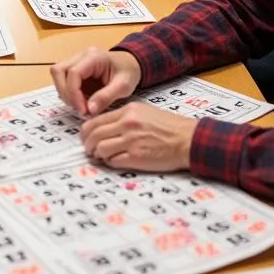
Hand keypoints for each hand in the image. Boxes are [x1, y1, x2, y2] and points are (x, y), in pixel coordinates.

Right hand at [50, 45, 141, 115]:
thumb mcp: (123, 86)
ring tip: (81, 105)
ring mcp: (76, 60)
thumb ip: (106, 97)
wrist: (131, 64)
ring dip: (65, 93)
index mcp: (93, 57)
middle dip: (65, 93)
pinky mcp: (75, 68)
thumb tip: (89, 110)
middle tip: (79, 108)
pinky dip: (69, 92)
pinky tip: (82, 100)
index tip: (83, 110)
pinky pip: (63, 79)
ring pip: (58, 74)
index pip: (73, 73)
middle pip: (58, 71)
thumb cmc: (129, 72)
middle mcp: (80, 55)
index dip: (74, 93)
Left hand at [79, 103, 196, 171]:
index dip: (86, 131)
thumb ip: (123, 117)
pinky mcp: (137, 157)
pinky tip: (114, 161)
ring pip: (100, 148)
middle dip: (87, 144)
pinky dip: (110, 162)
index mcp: (128, 111)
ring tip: (100, 156)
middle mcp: (127, 124)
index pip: (96, 120)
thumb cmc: (169, 126)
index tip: (86, 137)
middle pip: (93, 134)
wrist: (188, 139)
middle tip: (89, 149)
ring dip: (97, 154)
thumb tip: (104, 127)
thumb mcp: (144, 112)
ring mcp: (131, 141)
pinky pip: (114, 161)